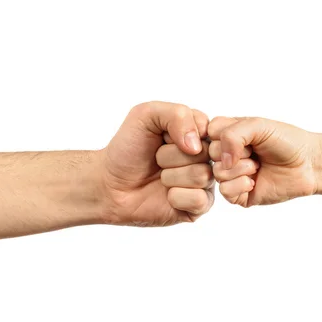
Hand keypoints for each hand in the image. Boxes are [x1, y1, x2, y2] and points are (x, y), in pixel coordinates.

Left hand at [99, 101, 213, 225]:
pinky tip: (166, 195)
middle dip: (171, 155)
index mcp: (198, 131)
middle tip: (157, 158)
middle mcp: (206, 156)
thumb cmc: (129, 147)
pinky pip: (199, 200)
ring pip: (201, 175)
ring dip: (171, 176)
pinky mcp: (199, 206)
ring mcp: (204, 182)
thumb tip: (196, 146)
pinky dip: (176, 197)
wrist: (110, 183)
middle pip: (205, 152)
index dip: (185, 133)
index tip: (164, 137)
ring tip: (159, 176)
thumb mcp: (146, 115)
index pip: (212, 128)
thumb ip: (177, 115)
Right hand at [208, 117, 321, 206]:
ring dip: (241, 169)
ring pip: (217, 173)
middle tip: (255, 153)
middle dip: (236, 153)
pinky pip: (225, 191)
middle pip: (211, 154)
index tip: (246, 137)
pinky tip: (254, 181)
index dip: (225, 136)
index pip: (208, 132)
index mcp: (229, 134)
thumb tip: (222, 161)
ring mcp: (231, 175)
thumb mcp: (258, 125)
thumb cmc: (286, 141)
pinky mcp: (238, 194)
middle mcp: (227, 154)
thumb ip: (233, 134)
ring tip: (257, 166)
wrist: (308, 164)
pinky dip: (240, 185)